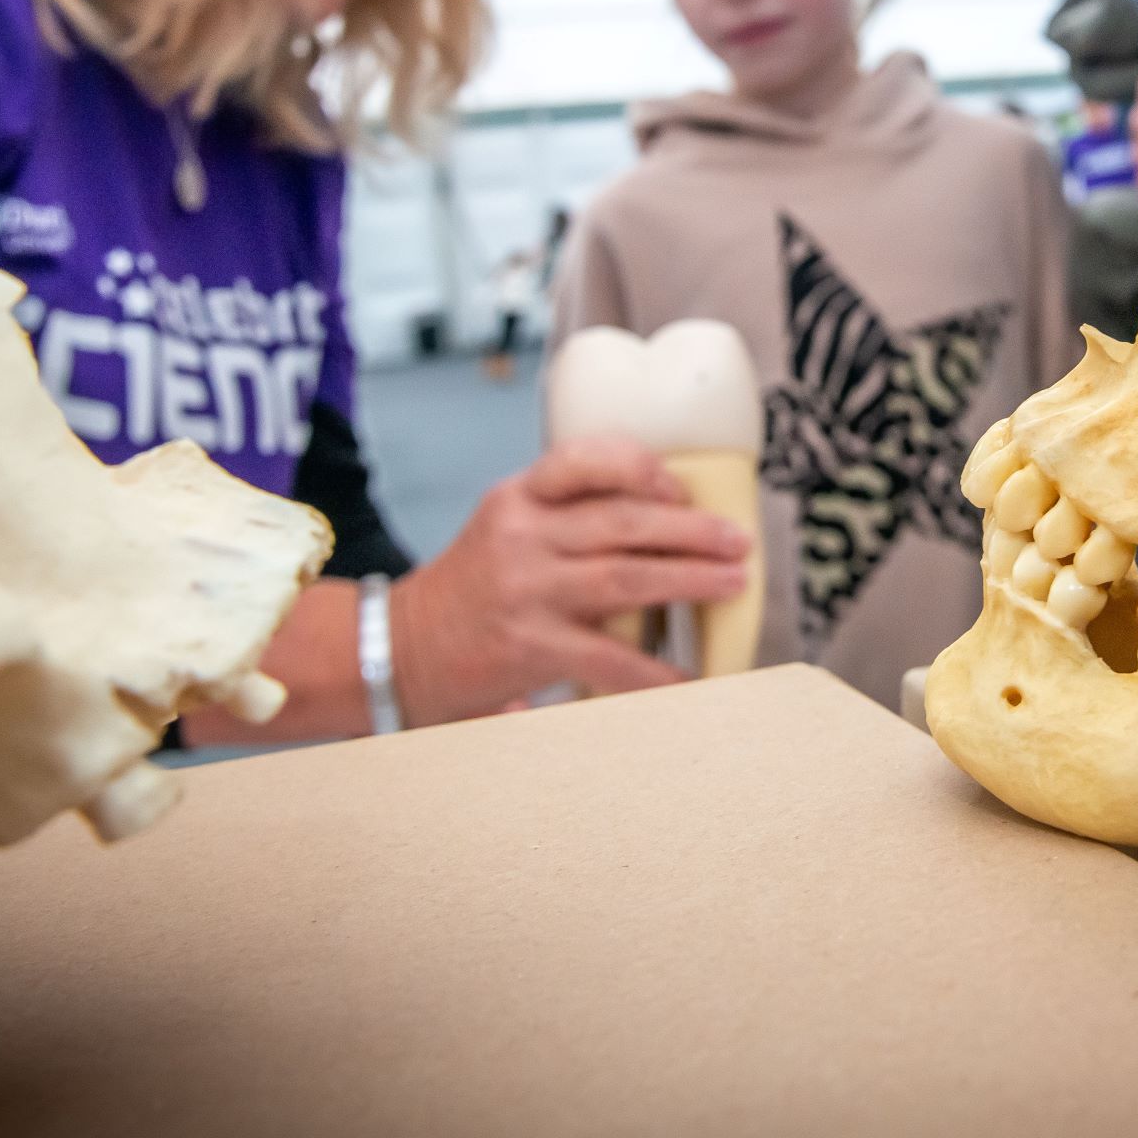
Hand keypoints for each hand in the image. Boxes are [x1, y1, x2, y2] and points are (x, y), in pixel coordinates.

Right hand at [388, 437, 749, 723]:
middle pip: (622, 521)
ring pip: (625, 578)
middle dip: (690, 529)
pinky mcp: (530, 647)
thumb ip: (567, 517)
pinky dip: (657, 671)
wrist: (399, 651)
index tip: (681, 485)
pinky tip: (690, 678)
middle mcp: (521, 536)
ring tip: (732, 582)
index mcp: (518, 497)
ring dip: (689, 580)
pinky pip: (609, 658)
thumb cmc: (474, 589)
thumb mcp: (506, 529)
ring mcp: (526, 592)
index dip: (641, 467)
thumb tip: (666, 514)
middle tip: (738, 540)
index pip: (582, 460)